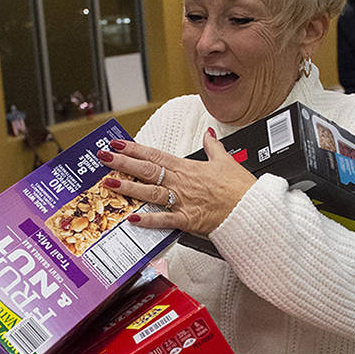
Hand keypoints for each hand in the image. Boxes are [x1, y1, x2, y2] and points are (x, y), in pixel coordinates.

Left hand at [95, 129, 254, 236]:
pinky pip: (164, 220)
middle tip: (103, 158)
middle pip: (146, 170)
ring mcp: (182, 201)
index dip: (134, 149)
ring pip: (150, 192)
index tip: (117, 144)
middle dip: (123, 163)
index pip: (155, 155)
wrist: (251, 210)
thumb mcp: (226, 160)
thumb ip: (214, 146)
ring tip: (110, 184)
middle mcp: (181, 183)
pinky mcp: (187, 220)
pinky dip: (148, 220)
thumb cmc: (240, 189)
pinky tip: (132, 218)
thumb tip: (209, 133)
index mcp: (187, 168)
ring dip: (129, 188)